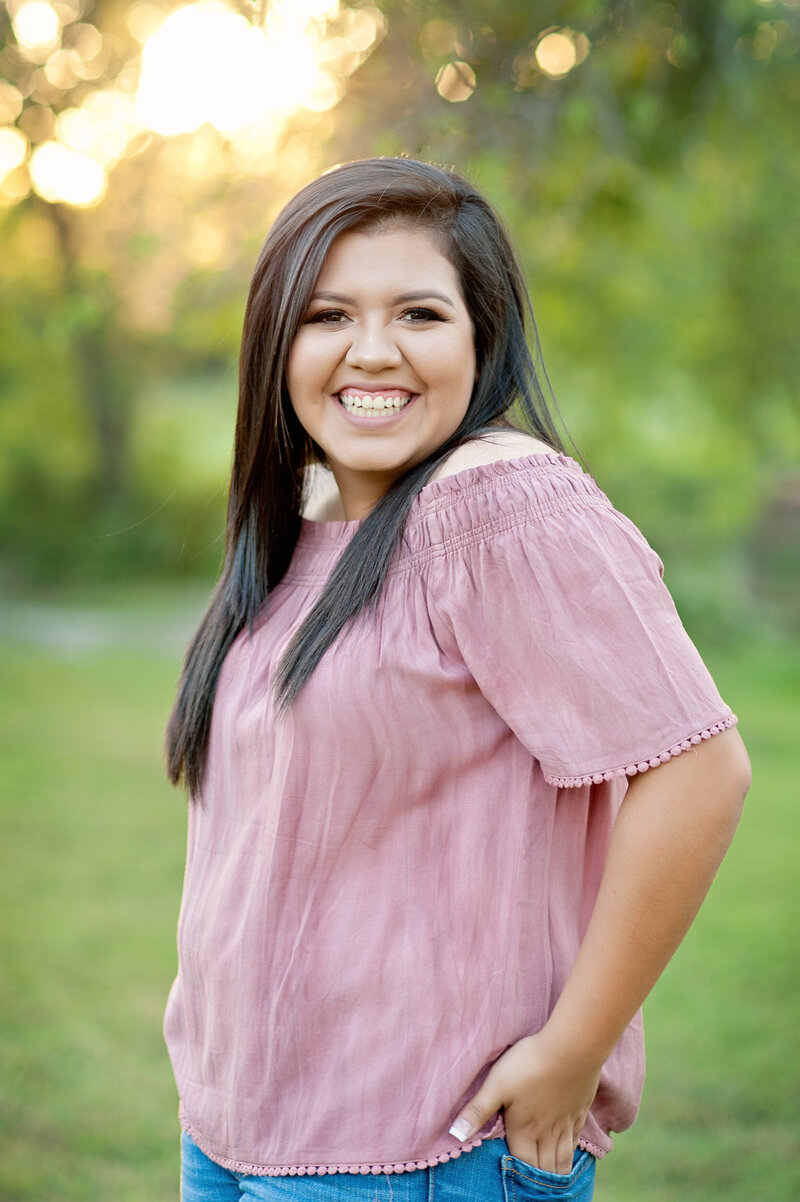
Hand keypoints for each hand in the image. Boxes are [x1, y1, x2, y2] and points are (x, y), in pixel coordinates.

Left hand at [449, 1030, 600, 1174]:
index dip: (519, 1176)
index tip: (518, 1187)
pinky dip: (572, 1153)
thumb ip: (477, 1111)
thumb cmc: (529, 1064)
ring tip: (554, 1182)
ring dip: (557, 1173)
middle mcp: (546, 1132)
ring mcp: (565, 1122)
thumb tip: (455, 1135)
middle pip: (545, 1167)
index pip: (522, 1163)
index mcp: (524, 1129)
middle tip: (536, 1190)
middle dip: (539, 1181)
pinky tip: (570, 1153)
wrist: (571, 1048)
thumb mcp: (496, 1085)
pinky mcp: (580, 1110)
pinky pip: (576, 1140)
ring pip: (563, 1157)